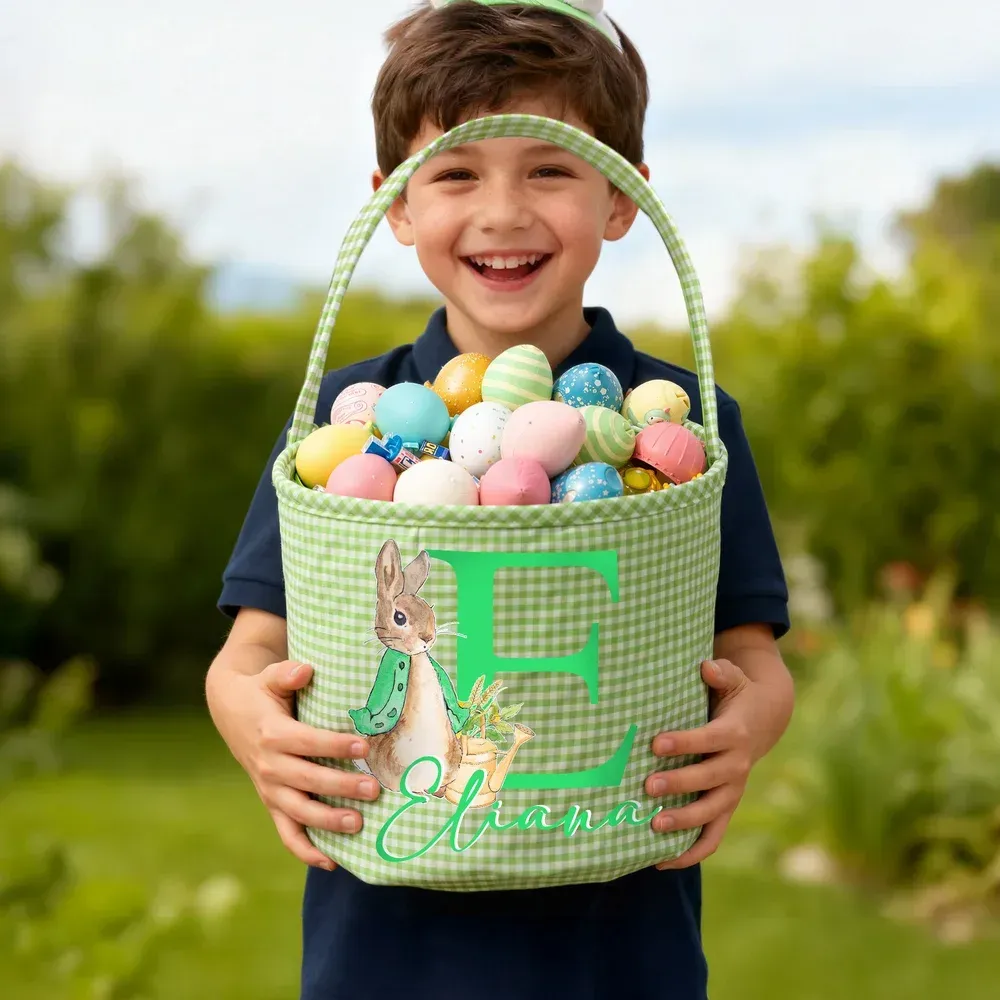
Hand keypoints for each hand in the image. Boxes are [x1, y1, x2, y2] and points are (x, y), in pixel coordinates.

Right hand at [208, 659, 378, 869]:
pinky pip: (287, 833)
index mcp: (272, 734)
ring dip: (328, 821)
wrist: (230, 710)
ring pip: (298, 812)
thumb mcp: (269, 676)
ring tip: (359, 825)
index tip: (363, 747)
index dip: (334, 746)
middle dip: (341, 788)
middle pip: (306, 781)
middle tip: (374, 790)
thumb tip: (305, 670)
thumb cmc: (261, 691)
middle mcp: (269, 766)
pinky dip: (306, 850)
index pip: (306, 742)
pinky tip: (332, 862)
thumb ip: (286, 673)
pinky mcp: (271, 802)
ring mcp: (269, 788)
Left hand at [646, 658, 761, 869]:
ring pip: (712, 814)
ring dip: (684, 823)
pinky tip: (661, 860)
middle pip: (709, 779)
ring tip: (653, 826)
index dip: (684, 742)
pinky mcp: (726, 807)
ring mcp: (733, 791)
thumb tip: (707, 667)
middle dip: (679, 784)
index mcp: (735, 734)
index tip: (655, 743)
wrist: (764, 719)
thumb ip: (721, 673)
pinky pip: (712, 837)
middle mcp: (737, 766)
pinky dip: (691, 852)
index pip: (709, 740)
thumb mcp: (734, 678)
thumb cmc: (736, 694)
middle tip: (647, 786)